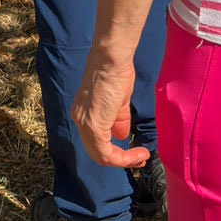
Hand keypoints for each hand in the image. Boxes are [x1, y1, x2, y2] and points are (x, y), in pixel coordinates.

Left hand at [70, 42, 149, 169]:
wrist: (112, 60)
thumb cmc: (116, 73)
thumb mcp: (119, 102)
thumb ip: (118, 120)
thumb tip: (122, 136)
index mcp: (83, 113)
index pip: (95, 141)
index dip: (115, 152)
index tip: (136, 153)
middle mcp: (79, 119)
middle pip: (96, 152)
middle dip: (120, 160)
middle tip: (140, 159)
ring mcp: (84, 123)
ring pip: (100, 156)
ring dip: (123, 161)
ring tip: (141, 157)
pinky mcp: (92, 126)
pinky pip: (105, 153)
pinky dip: (123, 158)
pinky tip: (138, 154)